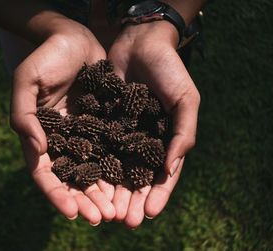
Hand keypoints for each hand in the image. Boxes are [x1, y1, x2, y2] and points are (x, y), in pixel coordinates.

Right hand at [10, 17, 114, 224]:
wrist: (73, 39)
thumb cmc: (46, 57)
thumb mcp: (26, 81)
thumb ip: (24, 115)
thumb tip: (37, 150)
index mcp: (40, 136)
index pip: (44, 173)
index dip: (56, 194)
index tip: (71, 212)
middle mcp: (62, 140)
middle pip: (71, 179)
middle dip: (84, 200)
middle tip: (100, 218)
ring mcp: (83, 134)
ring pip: (93, 170)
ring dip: (103, 192)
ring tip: (117, 210)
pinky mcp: (103, 125)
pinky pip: (111, 150)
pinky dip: (119, 168)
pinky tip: (131, 182)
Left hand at [108, 21, 199, 227]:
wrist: (140, 43)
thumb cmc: (168, 70)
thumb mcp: (185, 99)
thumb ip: (183, 133)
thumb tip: (170, 169)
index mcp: (165, 140)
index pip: (163, 176)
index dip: (158, 196)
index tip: (150, 214)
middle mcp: (142, 142)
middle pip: (136, 179)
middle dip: (131, 201)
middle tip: (124, 221)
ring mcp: (121, 134)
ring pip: (115, 169)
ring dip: (111, 192)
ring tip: (106, 211)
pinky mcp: (101, 123)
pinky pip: (97, 147)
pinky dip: (93, 166)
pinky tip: (87, 183)